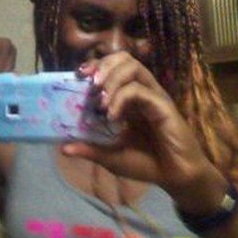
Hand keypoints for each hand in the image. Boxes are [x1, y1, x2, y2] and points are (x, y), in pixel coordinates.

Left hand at [62, 52, 223, 202]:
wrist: (174, 177)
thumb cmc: (146, 165)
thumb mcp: (111, 157)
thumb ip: (90, 149)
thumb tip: (63, 148)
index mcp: (128, 100)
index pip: (112, 70)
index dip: (95, 68)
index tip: (77, 76)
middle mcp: (141, 93)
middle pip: (124, 59)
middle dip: (103, 66)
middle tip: (89, 83)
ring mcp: (153, 97)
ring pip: (133, 67)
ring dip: (112, 78)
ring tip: (99, 100)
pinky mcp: (163, 105)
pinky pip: (139, 90)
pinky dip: (121, 98)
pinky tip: (112, 116)